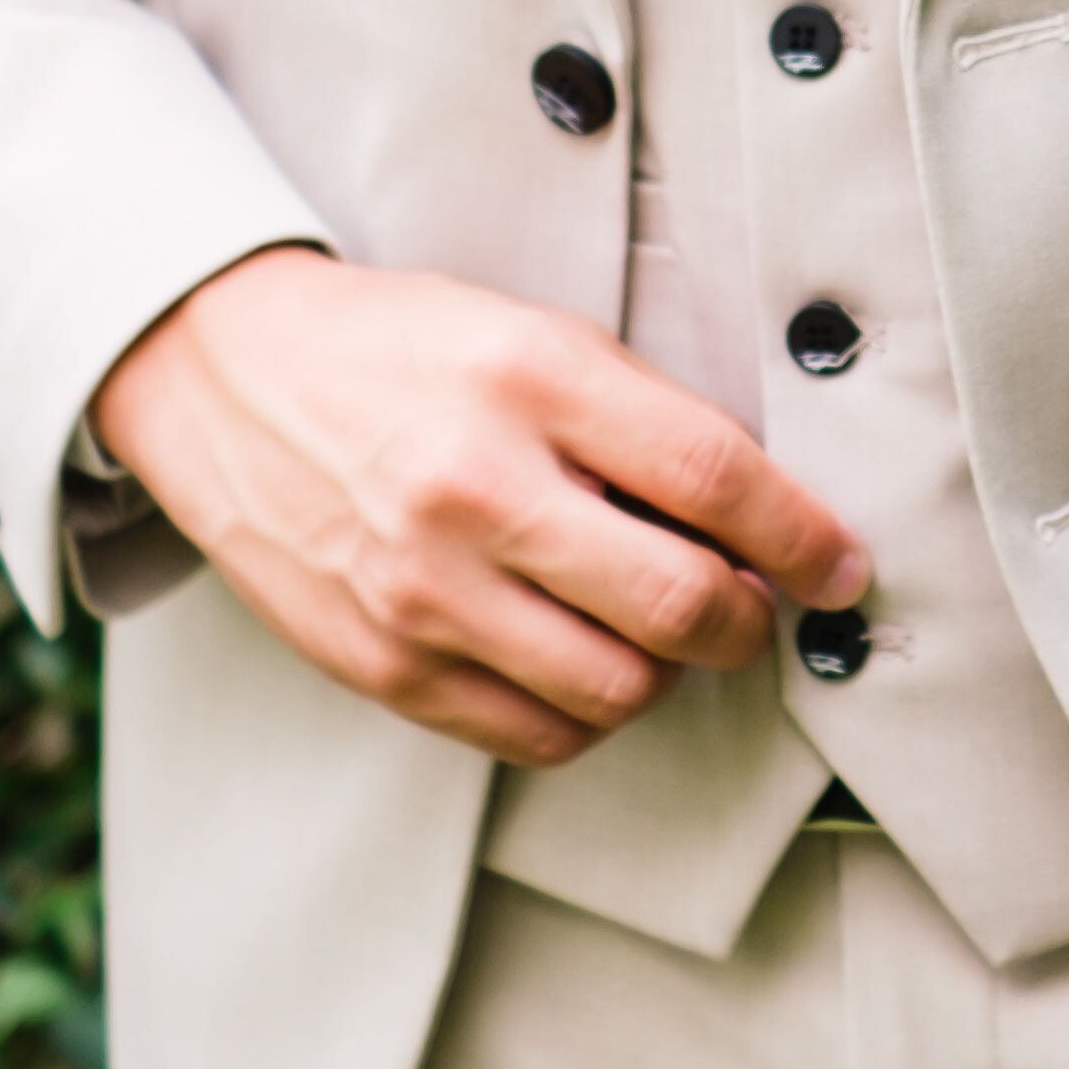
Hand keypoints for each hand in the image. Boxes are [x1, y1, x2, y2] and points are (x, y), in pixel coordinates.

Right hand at [92, 244, 869, 768]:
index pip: (714, 475)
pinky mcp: (383, 664)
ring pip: (618, 689)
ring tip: (663, 630)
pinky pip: (536, 734)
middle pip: (679, 603)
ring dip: (671, 673)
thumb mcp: (528, 335)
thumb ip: (637, 421)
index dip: (804, 535)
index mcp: (531, 379)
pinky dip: (590, 713)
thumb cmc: (399, 351)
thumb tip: (759, 521)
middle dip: (752, 621)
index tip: (844, 566)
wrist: (224, 376)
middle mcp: (476, 487)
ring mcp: (423, 588)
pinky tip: (585, 662)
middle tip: (761, 607)